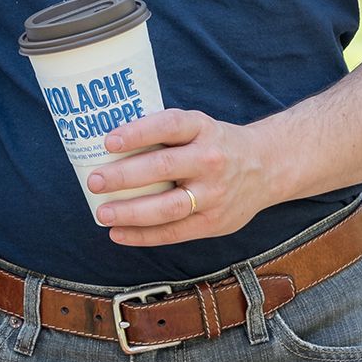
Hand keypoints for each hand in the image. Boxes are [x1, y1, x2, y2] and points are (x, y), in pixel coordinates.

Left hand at [84, 109, 274, 245]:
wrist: (267, 166)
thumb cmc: (216, 145)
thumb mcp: (199, 127)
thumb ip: (165, 135)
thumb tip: (108, 145)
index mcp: (202, 129)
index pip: (168, 126)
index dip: (138, 133)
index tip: (108, 141)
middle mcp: (210, 160)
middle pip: (163, 167)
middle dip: (124, 176)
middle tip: (94, 181)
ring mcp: (214, 194)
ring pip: (168, 207)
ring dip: (131, 212)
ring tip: (102, 213)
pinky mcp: (214, 222)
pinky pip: (174, 232)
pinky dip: (143, 235)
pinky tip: (118, 233)